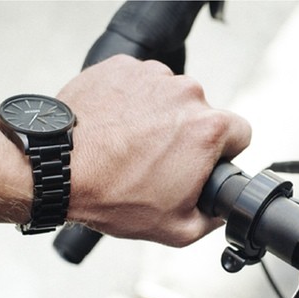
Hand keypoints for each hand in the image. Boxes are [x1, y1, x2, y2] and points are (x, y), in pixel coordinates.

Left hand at [59, 55, 251, 245]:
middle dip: (187, 136)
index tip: (203, 163)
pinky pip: (139, 84)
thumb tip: (221, 211)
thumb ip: (212, 219)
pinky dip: (132, 102)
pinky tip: (115, 127)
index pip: (241, 133)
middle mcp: (185, 93)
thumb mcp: (178, 229)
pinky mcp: (121, 67)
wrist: (58, 170)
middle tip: (158, 162)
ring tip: (131, 146)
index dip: (225, 153)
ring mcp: (151, 76)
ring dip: (159, 117)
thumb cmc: (112, 195)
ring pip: (170, 97)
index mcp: (208, 128)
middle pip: (203, 113)